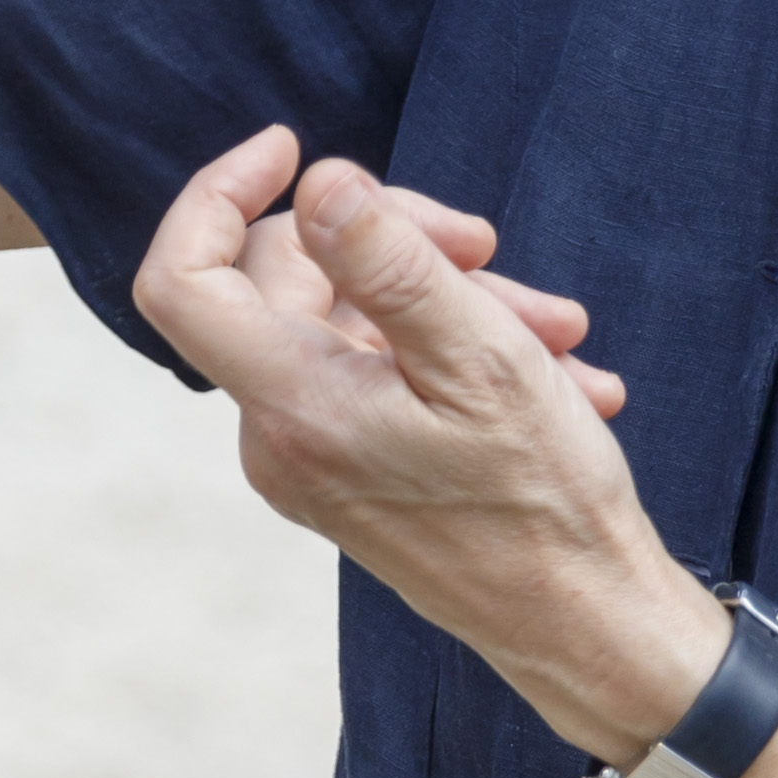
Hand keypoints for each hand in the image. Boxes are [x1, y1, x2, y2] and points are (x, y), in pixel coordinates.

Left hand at [131, 127, 718, 768]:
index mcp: (291, 405)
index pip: (184, 276)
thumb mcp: (481, 359)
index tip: (292, 146)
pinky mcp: (351, 473)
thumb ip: (389, 264)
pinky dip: (454, 353)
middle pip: (289, 279)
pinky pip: (378, 374)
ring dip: (451, 301)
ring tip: (555, 328)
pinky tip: (552, 371)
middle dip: (395, 243)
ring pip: (351, 322)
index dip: (218, 194)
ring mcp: (313, 459)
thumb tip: (319, 183)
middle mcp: (280, 436)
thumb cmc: (546, 505)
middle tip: (490, 247)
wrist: (593, 630)